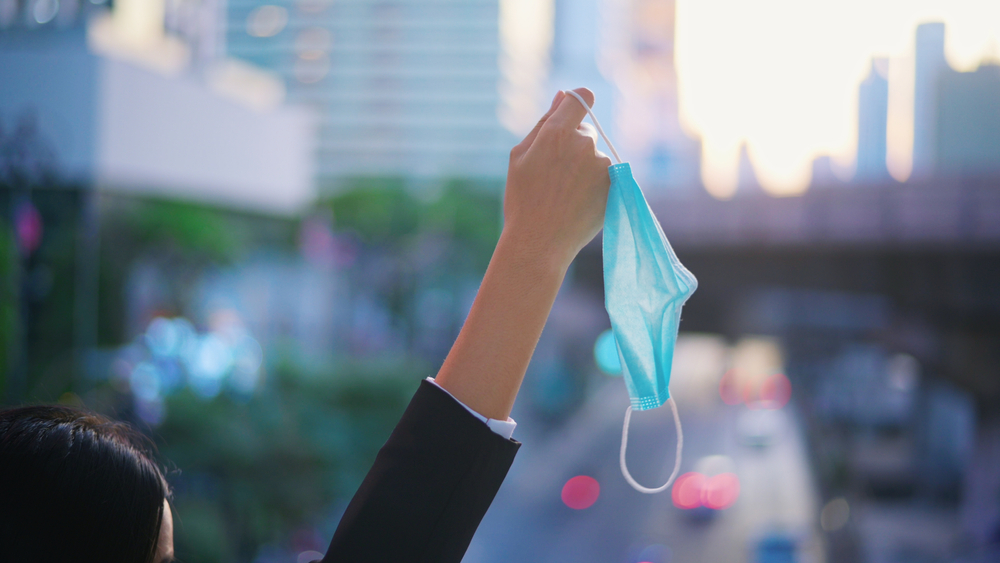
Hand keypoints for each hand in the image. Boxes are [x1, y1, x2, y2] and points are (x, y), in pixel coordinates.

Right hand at [503, 88, 612, 271]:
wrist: (540, 242)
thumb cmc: (523, 199)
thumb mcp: (520, 157)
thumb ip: (544, 122)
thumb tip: (562, 95)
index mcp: (557, 132)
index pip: (581, 98)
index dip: (577, 104)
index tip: (571, 115)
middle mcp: (584, 144)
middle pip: (586, 131)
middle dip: (573, 145)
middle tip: (554, 175)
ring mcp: (603, 165)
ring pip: (595, 156)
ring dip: (585, 167)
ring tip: (564, 194)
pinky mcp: (616, 184)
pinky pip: (607, 175)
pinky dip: (595, 184)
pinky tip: (578, 202)